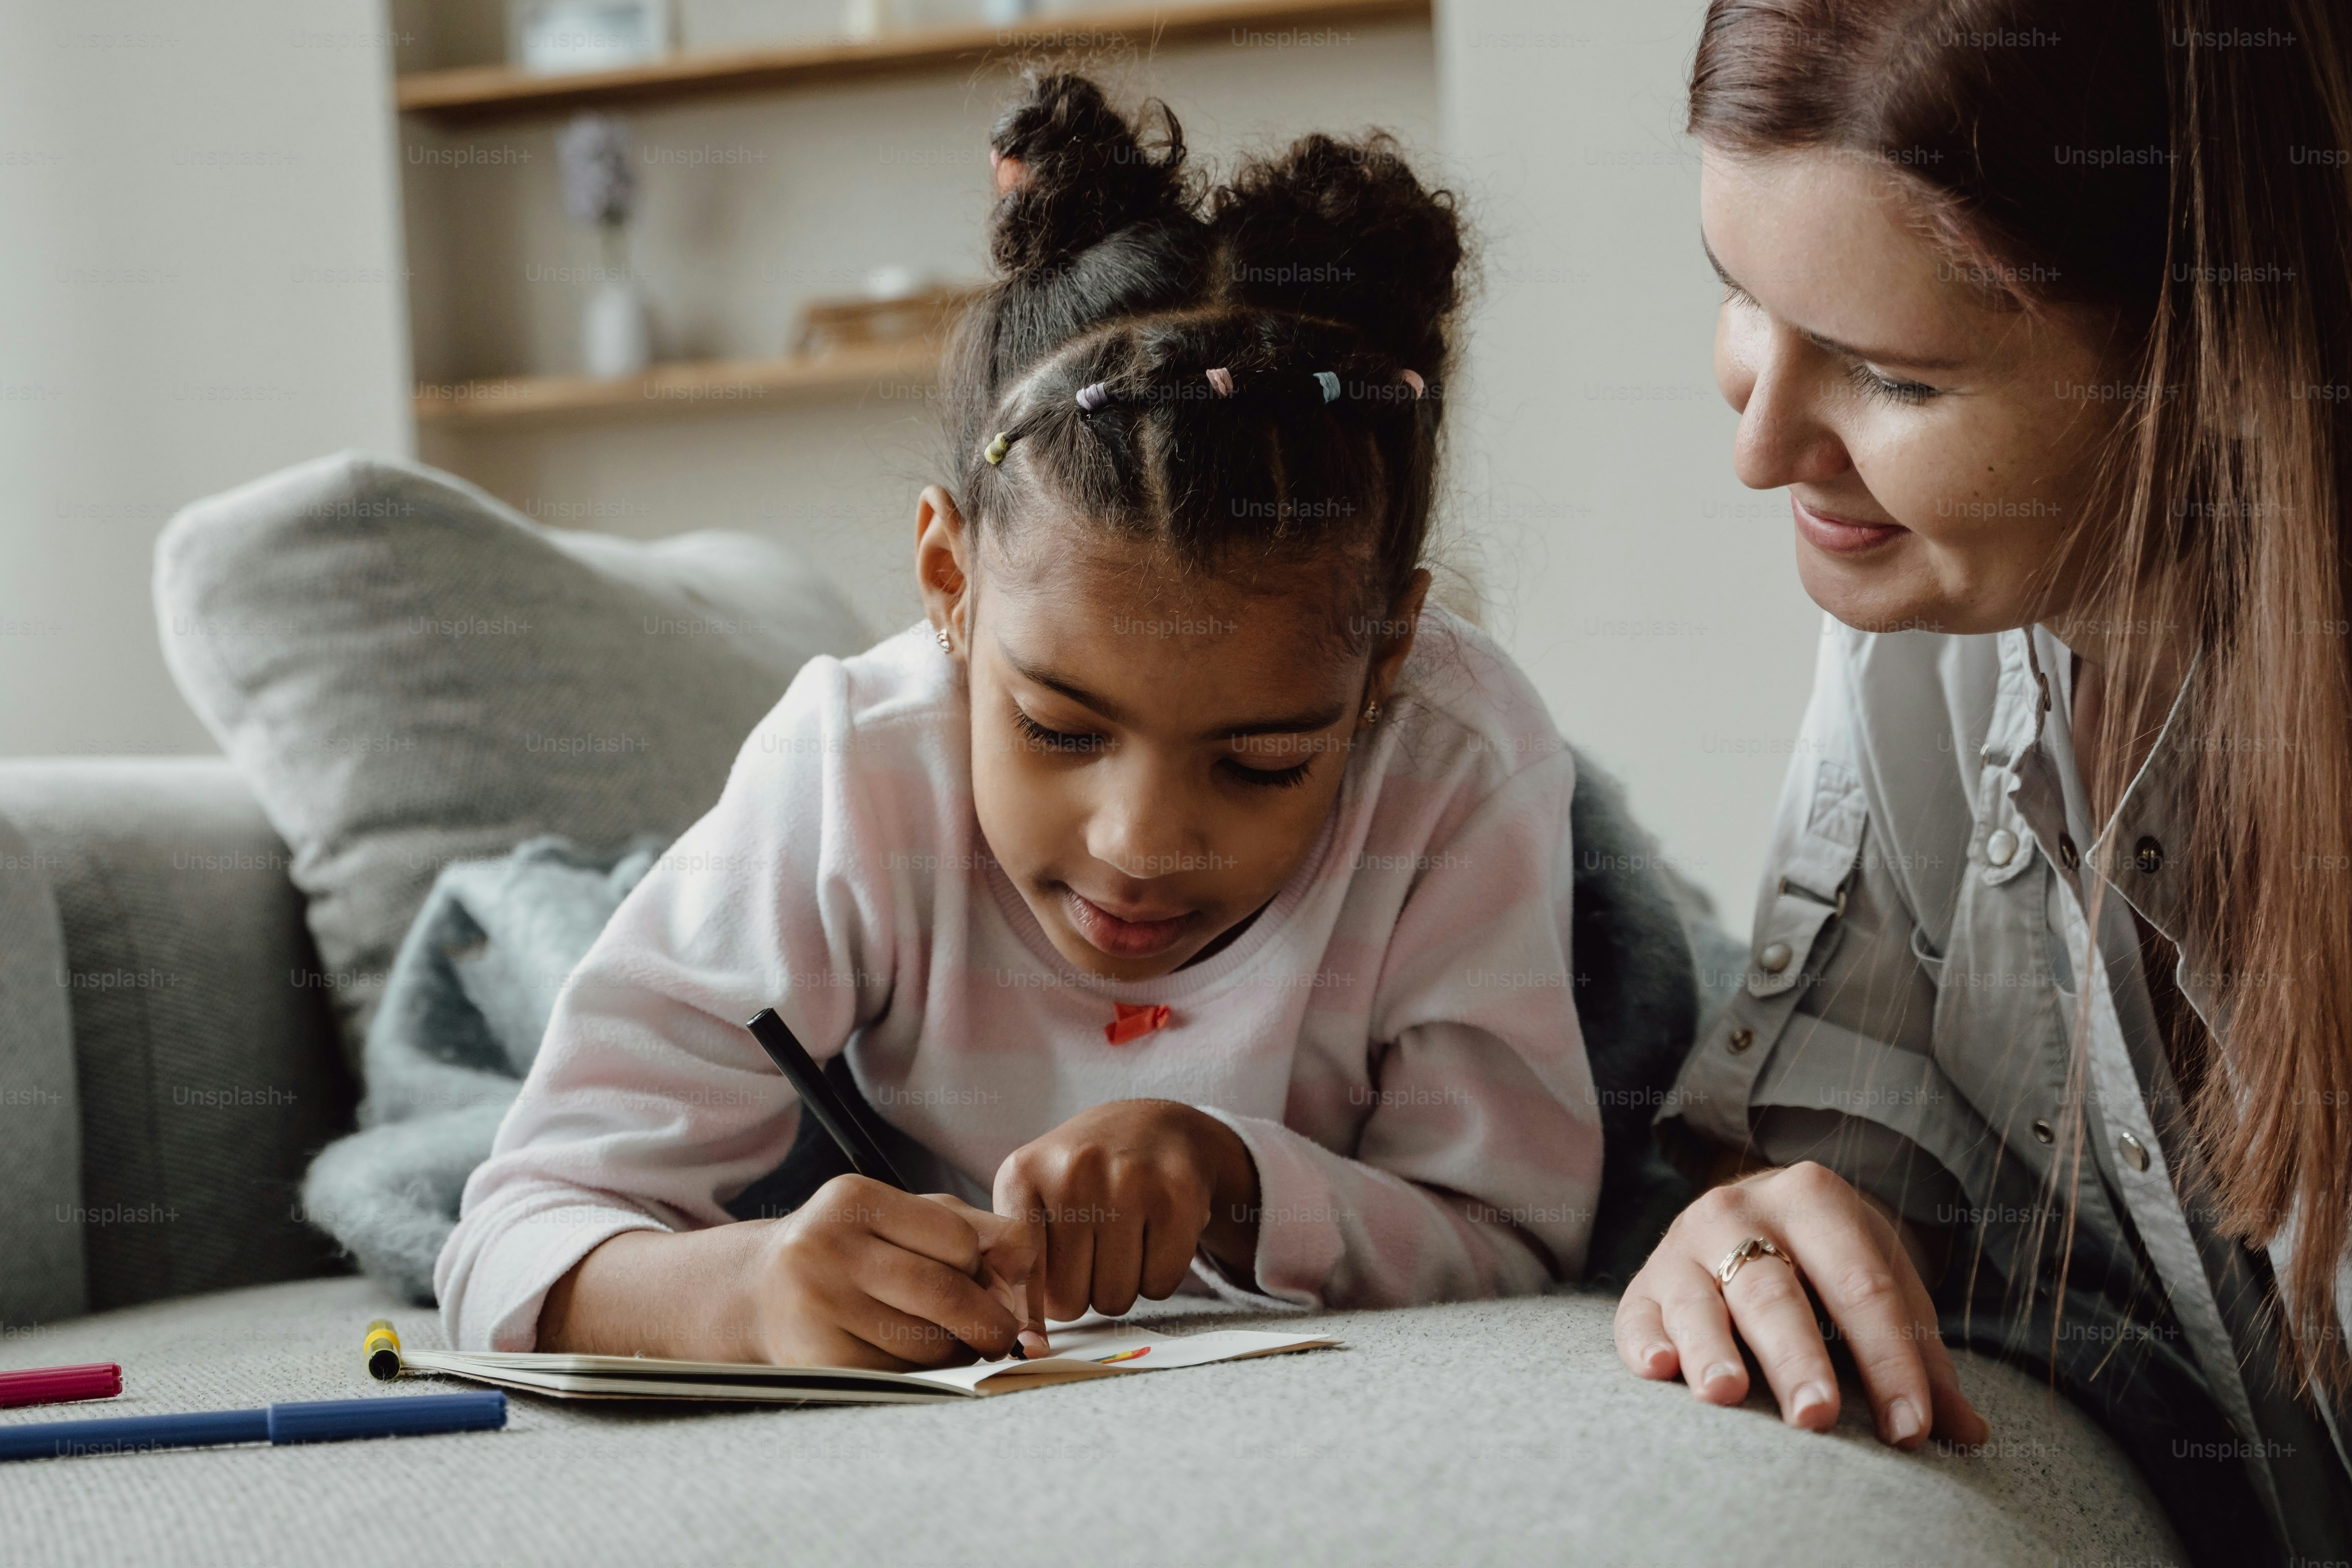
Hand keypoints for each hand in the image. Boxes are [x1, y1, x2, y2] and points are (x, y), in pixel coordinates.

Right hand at [745, 1175, 1029, 1369]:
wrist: (758, 1292)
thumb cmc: (848, 1249)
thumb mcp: (901, 1218)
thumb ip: (971, 1229)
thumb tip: (1029, 1264)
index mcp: (856, 1199)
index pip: (958, 1239)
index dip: (984, 1268)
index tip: (988, 1283)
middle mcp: (828, 1247)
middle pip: (945, 1294)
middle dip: (989, 1323)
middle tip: (1004, 1336)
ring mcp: (817, 1305)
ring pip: (926, 1343)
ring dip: (957, 1351)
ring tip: (954, 1343)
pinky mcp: (817, 1359)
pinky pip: (898, 1375)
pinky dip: (924, 1374)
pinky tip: (917, 1359)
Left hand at [992, 1099, 1260, 1344]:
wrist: (1155, 1126)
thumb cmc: (1083, 1180)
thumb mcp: (1033, 1201)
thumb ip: (1018, 1269)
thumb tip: (1023, 1344)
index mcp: (1023, 1175)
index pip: (1018, 1278)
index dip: (1032, 1305)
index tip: (1041, 1309)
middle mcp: (1073, 1170)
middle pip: (1069, 1300)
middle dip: (1082, 1292)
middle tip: (1094, 1254)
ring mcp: (1129, 1180)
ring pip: (1115, 1298)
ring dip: (1121, 1286)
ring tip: (1123, 1240)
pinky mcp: (1178, 1196)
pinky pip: (1160, 1286)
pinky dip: (1158, 1275)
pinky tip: (1154, 1235)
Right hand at [1613, 1162, 1988, 1449]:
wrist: (1752, 1212)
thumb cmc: (1827, 1266)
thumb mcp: (1883, 1287)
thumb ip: (1921, 1360)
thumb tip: (1968, 1433)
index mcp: (1814, 1199)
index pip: (1861, 1286)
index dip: (1889, 1360)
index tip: (1910, 1429)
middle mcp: (1740, 1209)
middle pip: (1775, 1291)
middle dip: (1797, 1357)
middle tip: (1817, 1415)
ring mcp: (1684, 1243)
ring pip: (1701, 1300)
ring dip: (1713, 1348)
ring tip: (1726, 1393)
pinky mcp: (1644, 1282)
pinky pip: (1638, 1311)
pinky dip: (1645, 1341)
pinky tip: (1660, 1371)